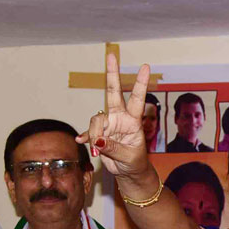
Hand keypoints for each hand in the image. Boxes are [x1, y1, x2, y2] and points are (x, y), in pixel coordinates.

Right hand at [77, 55, 153, 183]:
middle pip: (114, 92)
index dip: (140, 83)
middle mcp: (120, 118)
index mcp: (133, 121)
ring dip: (94, 134)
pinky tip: (82, 142)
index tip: (146, 66)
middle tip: (112, 55)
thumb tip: (98, 140)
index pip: (137, 98)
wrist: (129, 172)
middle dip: (112, 74)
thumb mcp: (129, 157)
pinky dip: (85, 137)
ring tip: (97, 151)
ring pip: (96, 119)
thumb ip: (114, 148)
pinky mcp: (98, 134)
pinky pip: (88, 132)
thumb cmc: (135, 162)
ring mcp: (109, 124)